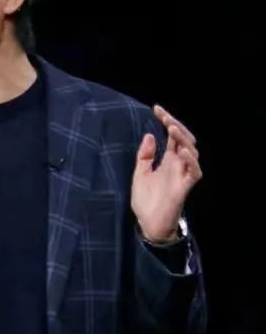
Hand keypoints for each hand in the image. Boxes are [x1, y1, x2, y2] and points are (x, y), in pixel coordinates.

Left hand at [131, 104, 201, 241]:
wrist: (148, 224)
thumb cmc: (145, 201)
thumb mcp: (140, 174)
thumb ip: (144, 156)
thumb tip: (150, 134)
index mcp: (168, 159)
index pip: (172, 135)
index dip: (166, 120)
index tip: (156, 109)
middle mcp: (178, 164)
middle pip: (184, 138)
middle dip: (176, 124)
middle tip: (164, 116)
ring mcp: (183, 174)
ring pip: (192, 151)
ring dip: (183, 138)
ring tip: (171, 128)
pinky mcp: (185, 187)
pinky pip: (194, 171)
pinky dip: (190, 160)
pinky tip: (181, 151)